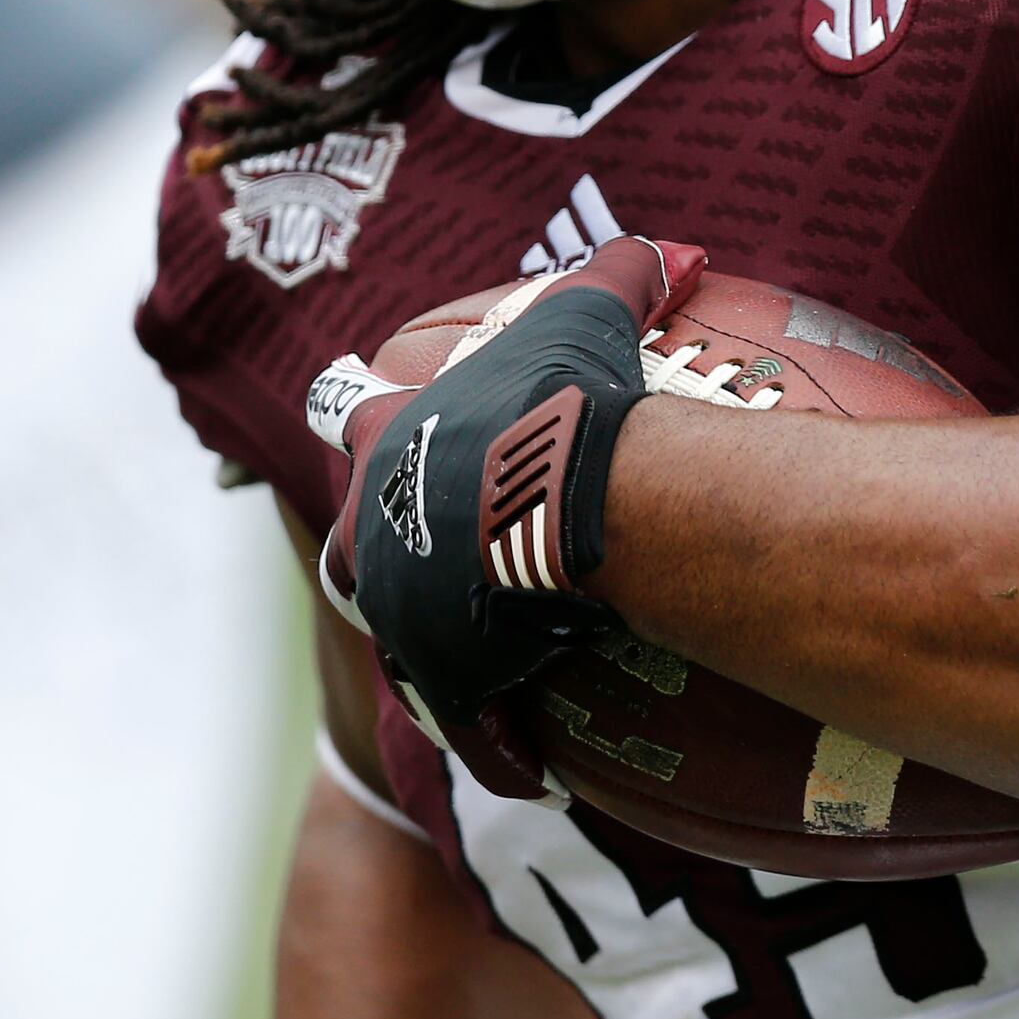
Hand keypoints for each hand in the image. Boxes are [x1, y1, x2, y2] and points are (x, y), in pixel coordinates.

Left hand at [325, 236, 690, 792]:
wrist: (574, 498)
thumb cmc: (568, 398)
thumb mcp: (589, 311)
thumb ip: (621, 270)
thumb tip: (675, 247)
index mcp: (393, 432)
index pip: (349, 406)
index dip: (363, 407)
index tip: (371, 410)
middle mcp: (374, 521)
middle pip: (343, 532)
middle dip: (373, 538)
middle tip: (424, 544)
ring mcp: (399, 605)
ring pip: (388, 628)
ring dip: (419, 638)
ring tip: (470, 651)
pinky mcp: (442, 674)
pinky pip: (471, 725)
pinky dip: (500, 747)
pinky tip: (535, 772)